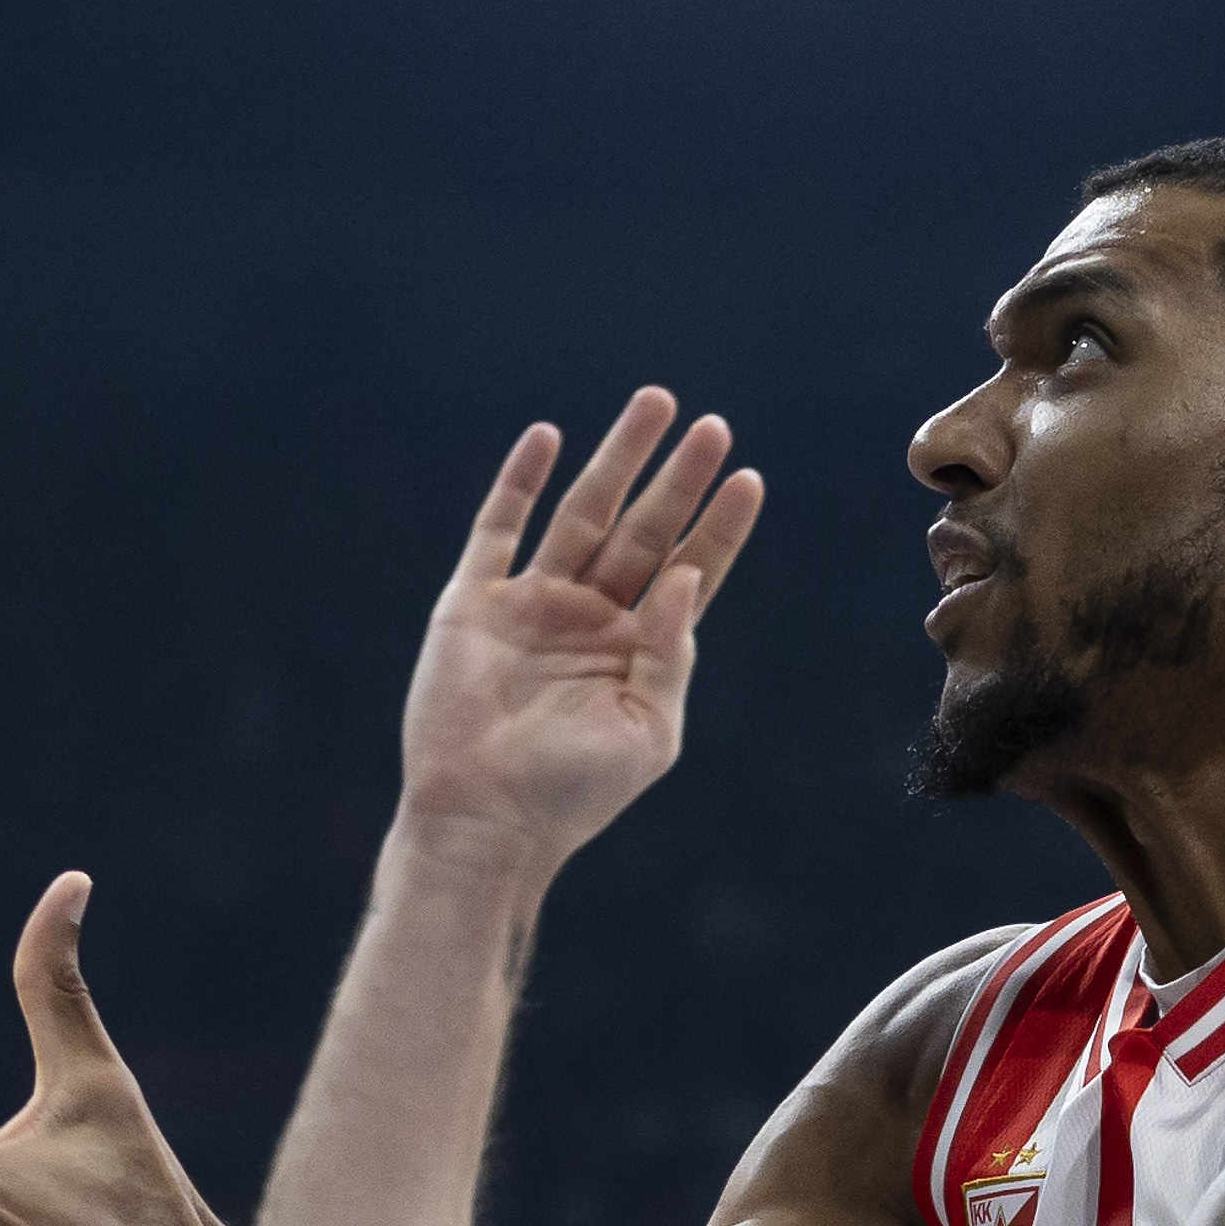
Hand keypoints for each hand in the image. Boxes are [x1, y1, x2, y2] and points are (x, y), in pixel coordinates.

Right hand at [394, 389, 762, 876]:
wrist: (484, 820)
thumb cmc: (572, 793)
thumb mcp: (647, 730)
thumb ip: (671, 652)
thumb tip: (685, 573)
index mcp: (637, 652)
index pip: (690, 572)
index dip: (720, 527)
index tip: (749, 478)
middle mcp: (590, 619)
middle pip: (644, 531)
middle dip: (679, 479)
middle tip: (714, 426)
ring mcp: (532, 605)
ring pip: (582, 513)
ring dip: (618, 460)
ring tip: (656, 405)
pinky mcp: (475, 603)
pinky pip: (498, 528)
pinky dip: (520, 482)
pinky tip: (549, 438)